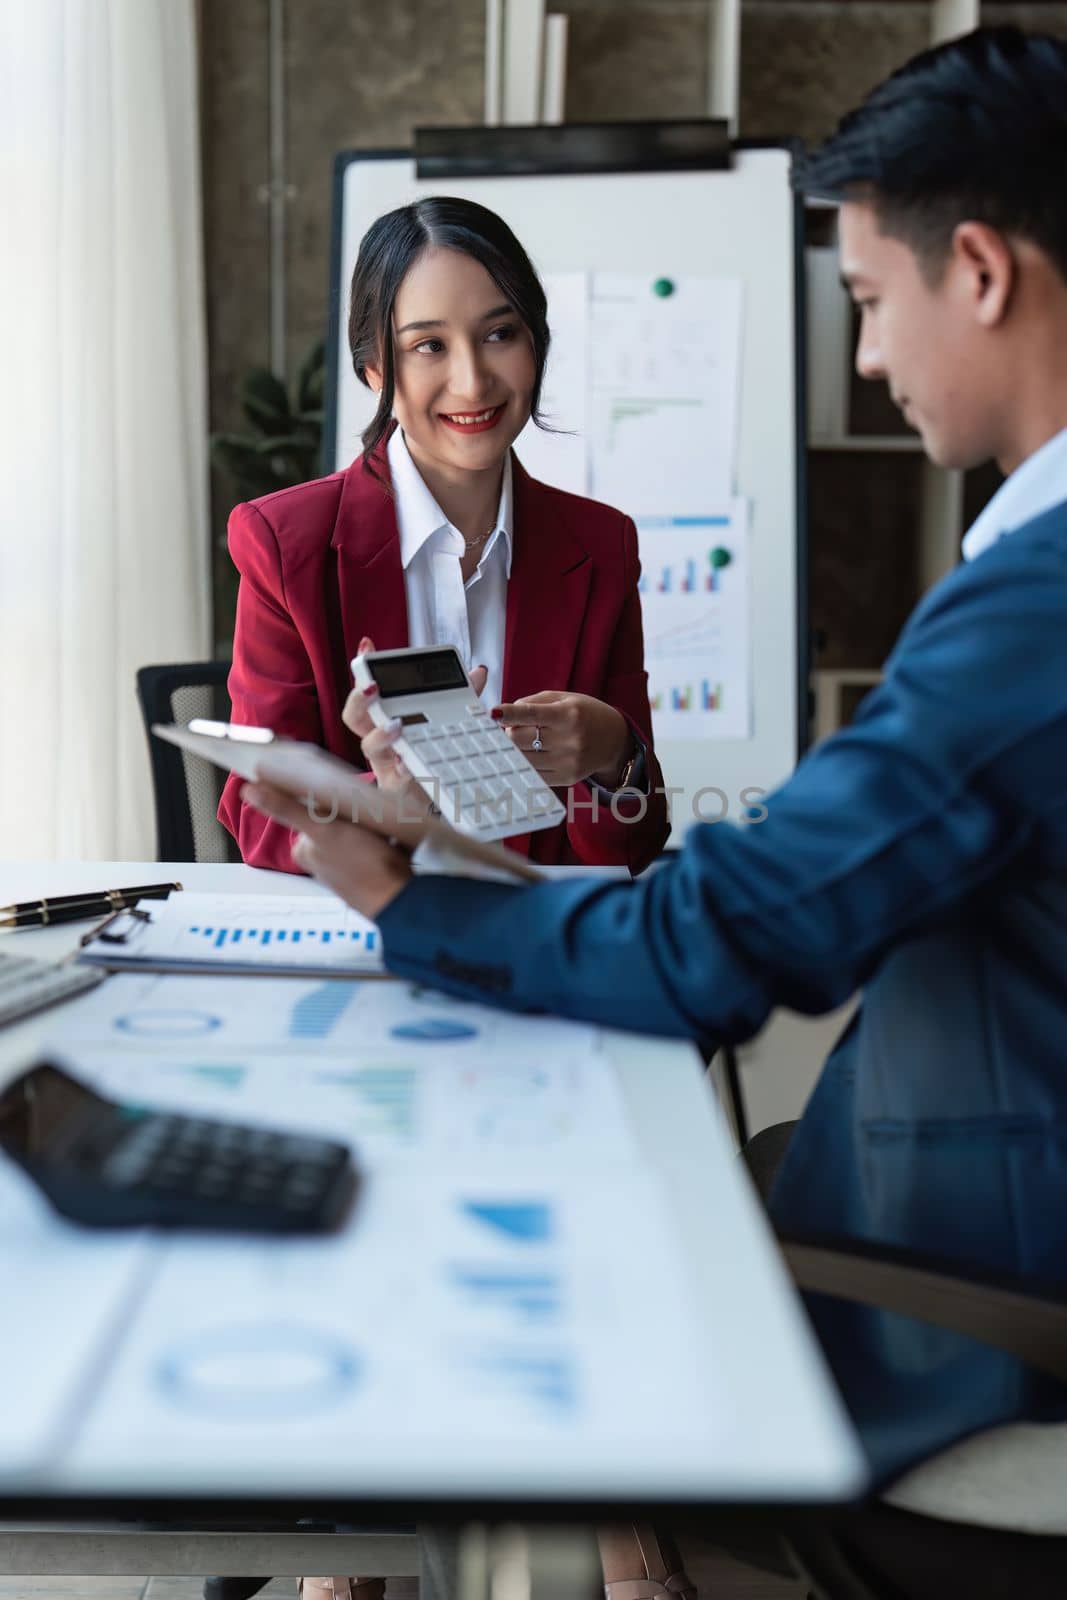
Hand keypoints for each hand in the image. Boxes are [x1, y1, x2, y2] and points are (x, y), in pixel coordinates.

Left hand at [240, 779, 413, 920]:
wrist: (399, 898)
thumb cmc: (363, 866)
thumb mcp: (322, 830)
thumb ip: (286, 809)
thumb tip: (249, 790)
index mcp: (305, 849)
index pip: (312, 809)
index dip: (329, 798)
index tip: (343, 792)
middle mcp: (320, 860)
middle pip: (333, 818)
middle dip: (349, 811)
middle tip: (365, 810)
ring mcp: (344, 866)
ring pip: (353, 830)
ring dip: (367, 822)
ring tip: (378, 827)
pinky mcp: (366, 870)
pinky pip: (370, 844)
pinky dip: (378, 838)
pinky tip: (387, 840)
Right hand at [343, 636, 488, 803]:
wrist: (447, 803)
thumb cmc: (440, 759)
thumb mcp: (453, 724)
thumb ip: (464, 698)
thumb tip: (479, 670)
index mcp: (388, 722)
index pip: (370, 692)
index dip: (364, 669)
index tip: (367, 644)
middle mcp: (381, 742)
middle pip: (355, 717)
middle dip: (360, 699)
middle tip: (375, 688)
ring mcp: (386, 765)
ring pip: (368, 747)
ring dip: (381, 734)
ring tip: (399, 726)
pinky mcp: (398, 789)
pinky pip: (395, 778)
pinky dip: (405, 769)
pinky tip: (413, 764)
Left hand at [491, 691, 630, 788]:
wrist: (614, 741)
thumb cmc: (585, 714)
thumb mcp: (564, 698)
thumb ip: (533, 702)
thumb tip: (505, 715)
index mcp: (569, 714)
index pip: (531, 714)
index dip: (510, 714)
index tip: (493, 713)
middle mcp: (570, 739)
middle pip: (519, 738)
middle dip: (511, 731)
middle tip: (517, 727)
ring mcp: (568, 762)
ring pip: (522, 758)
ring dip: (517, 749)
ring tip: (529, 740)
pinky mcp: (566, 778)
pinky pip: (533, 773)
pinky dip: (526, 764)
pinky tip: (534, 755)